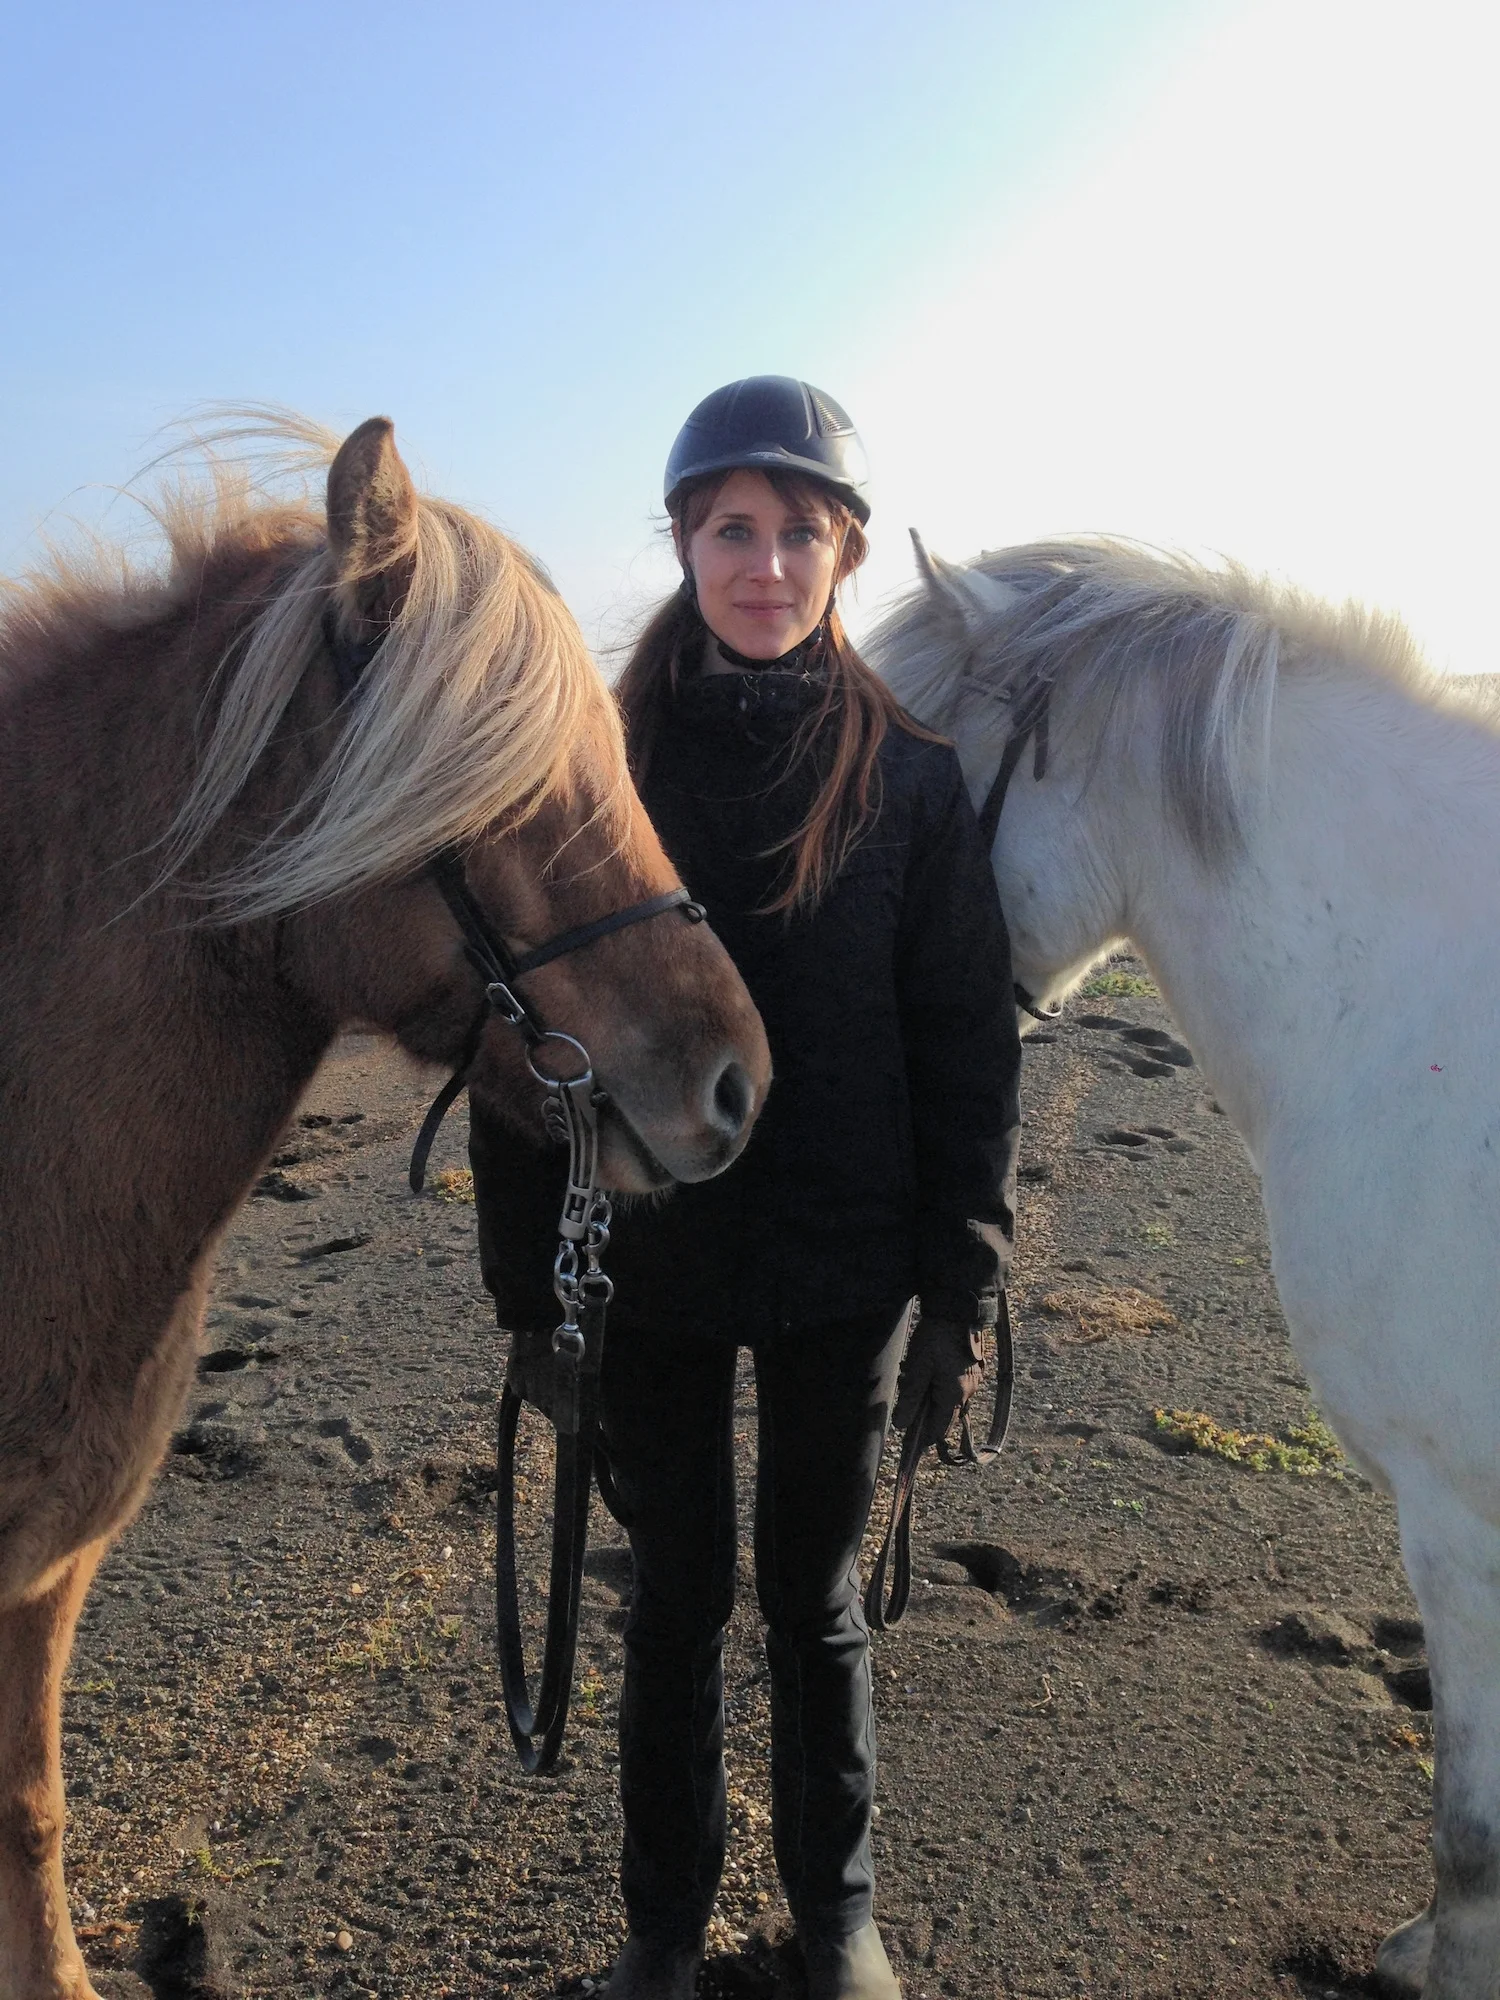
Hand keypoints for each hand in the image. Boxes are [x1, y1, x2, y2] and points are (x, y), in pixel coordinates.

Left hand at [892, 1318, 984, 1434]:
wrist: (958, 1311)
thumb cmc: (936, 1339)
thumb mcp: (917, 1368)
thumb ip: (911, 1398)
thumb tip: (902, 1425)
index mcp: (954, 1396)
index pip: (938, 1430)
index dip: (922, 1436)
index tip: (905, 1434)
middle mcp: (968, 1394)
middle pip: (944, 1416)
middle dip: (925, 1414)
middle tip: (907, 1398)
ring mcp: (973, 1382)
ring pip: (949, 1401)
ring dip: (932, 1398)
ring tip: (916, 1378)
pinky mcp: (973, 1371)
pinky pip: (955, 1388)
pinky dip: (940, 1386)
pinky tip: (929, 1370)